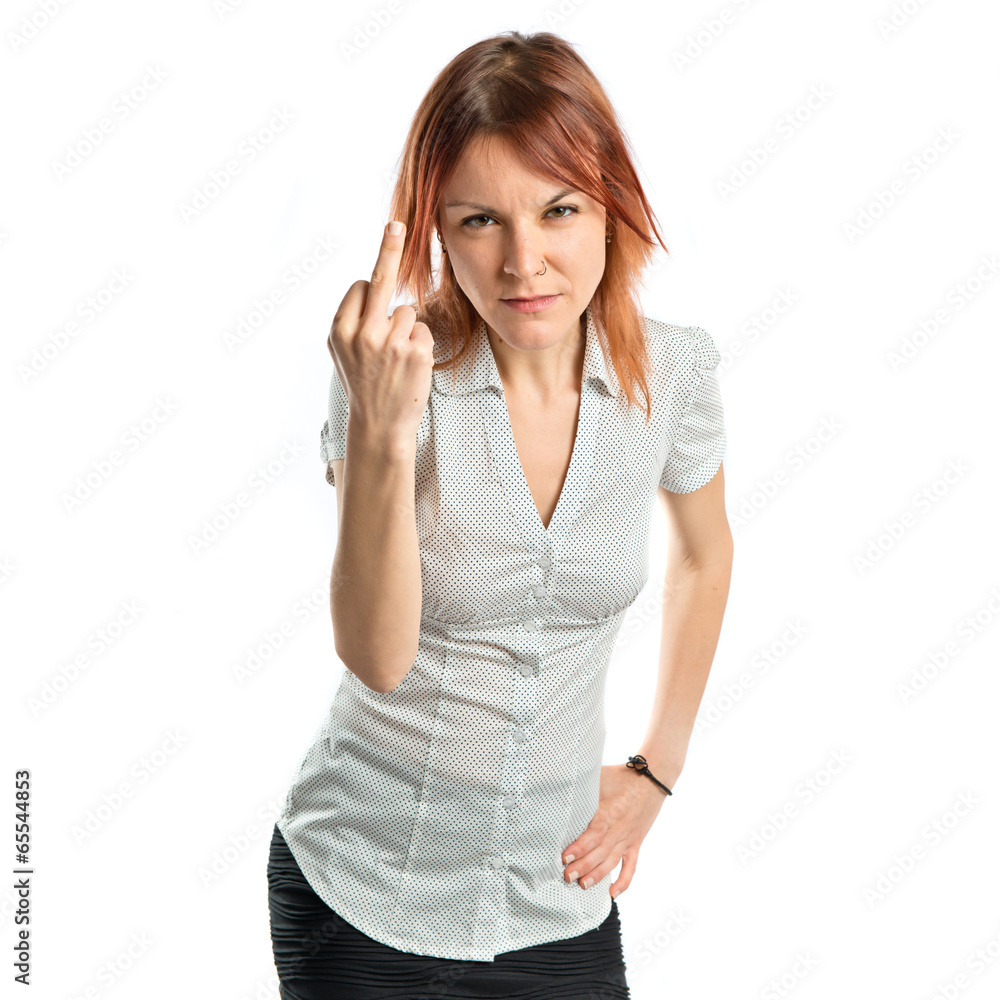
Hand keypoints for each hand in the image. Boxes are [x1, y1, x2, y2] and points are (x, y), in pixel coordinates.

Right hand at [327, 221, 433, 439]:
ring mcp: (391, 343)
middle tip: (396, 224)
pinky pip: (423, 329)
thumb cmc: (363, 385)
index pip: (360, 287)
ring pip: (408, 310)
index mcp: (340, 329)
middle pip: (380, 279)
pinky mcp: (416, 353)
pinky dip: (420, 344)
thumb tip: (365, 282)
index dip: (368, 295)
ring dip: (406, 329)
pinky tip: (409, 366)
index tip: (373, 272)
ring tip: (397, 359)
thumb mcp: (343, 352)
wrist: (379, 426)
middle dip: (389, 248)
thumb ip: (351, 320)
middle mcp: (363, 333)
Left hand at [561, 763, 668, 899]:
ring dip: (598, 875)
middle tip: (567, 876)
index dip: (579, 848)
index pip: (593, 834)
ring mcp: (628, 838)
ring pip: (612, 861)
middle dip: (583, 866)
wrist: (652, 779)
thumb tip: (561, 787)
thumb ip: (583, 788)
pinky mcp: (636, 842)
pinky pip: (631, 866)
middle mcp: (619, 828)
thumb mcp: (600, 777)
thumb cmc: (621, 776)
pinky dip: (623, 881)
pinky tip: (612, 893)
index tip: (565, 857)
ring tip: (583, 885)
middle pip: (600, 852)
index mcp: (609, 812)